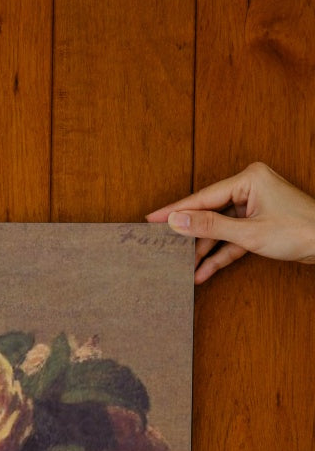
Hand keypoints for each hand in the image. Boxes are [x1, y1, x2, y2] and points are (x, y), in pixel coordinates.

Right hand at [146, 161, 314, 282]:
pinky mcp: (259, 224)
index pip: (203, 197)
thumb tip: (177, 220)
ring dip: (204, 250)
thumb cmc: (299, 231)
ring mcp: (254, 206)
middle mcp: (249, 188)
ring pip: (220, 229)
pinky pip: (233, 238)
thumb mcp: (249, 232)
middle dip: (190, 235)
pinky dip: (221, 254)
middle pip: (209, 213)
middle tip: (163, 246)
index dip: (176, 211)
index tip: (151, 219)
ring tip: (183, 268)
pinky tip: (204, 271)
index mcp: (248, 179)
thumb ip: (210, 226)